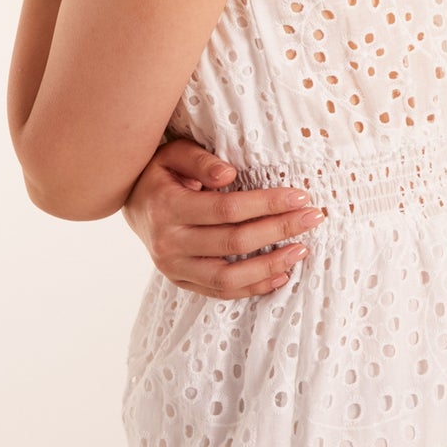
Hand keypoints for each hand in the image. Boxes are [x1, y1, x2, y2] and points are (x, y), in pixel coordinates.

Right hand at [122, 138, 325, 298]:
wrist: (133, 206)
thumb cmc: (160, 173)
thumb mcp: (173, 154)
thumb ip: (200, 159)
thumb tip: (229, 174)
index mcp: (167, 207)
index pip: (226, 209)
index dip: (266, 203)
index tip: (299, 196)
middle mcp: (168, 243)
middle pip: (234, 242)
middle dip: (279, 229)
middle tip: (313, 217)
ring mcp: (174, 268)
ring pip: (229, 277)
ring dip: (270, 265)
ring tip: (301, 250)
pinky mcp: (182, 282)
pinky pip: (221, 292)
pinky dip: (253, 287)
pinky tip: (281, 274)